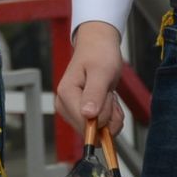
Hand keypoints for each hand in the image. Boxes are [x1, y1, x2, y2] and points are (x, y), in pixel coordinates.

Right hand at [55, 20, 125, 135]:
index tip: (106, 94)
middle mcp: (65, 105)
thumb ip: (94, 94)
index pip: (86, 123)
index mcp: (66, 94)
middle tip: (107, 91)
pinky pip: (101, 128)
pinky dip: (111, 116)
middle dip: (108, 114)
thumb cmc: (99, 54)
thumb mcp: (101, 71)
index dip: (103, 113)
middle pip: (92, 130)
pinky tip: (107, 98)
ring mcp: (72, 110)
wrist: (98, 46)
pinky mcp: (80, 114)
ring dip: (111, 115)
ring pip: (98, 131)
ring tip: (107, 93)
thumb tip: (87, 115)